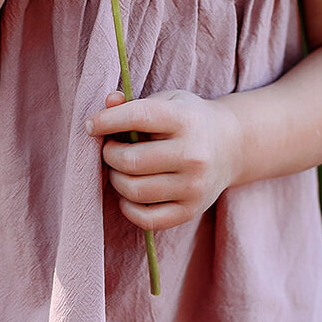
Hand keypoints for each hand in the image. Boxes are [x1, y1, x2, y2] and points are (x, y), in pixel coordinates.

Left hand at [87, 89, 241, 231]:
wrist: (231, 146)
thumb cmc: (188, 120)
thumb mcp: (167, 102)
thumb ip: (133, 103)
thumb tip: (107, 103)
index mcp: (185, 120)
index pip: (138, 117)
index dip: (107, 121)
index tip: (90, 125)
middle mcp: (193, 154)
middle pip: (131, 160)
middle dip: (109, 154)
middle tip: (109, 149)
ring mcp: (194, 186)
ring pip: (135, 191)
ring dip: (116, 179)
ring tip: (119, 169)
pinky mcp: (191, 211)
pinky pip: (147, 219)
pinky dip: (128, 207)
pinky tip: (128, 193)